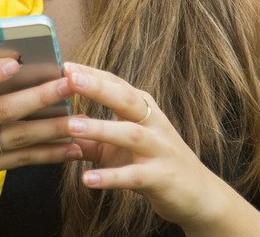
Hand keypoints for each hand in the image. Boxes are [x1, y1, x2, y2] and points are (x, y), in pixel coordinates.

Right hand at [0, 58, 80, 200]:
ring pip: (16, 139)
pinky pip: (19, 161)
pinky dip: (47, 155)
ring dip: (52, 130)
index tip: (16, 63)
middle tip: (69, 84)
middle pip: (1, 111)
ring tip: (81, 121)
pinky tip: (70, 148)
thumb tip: (15, 60)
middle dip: (39, 97)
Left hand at [65, 63, 221, 229]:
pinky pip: (134, 176)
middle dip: (98, 88)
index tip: (65, 65)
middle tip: (70, 79)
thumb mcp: (122, 146)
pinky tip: (88, 179)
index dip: (92, 74)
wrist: (198, 194)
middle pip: (126, 99)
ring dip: (101, 129)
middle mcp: (153, 122)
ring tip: (72, 127)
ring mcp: (159, 148)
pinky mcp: (161, 177)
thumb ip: (93, 137)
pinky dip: (111, 177)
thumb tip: (60, 126)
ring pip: (130, 134)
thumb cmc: (154, 162)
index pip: (116, 84)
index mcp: (143, 107)